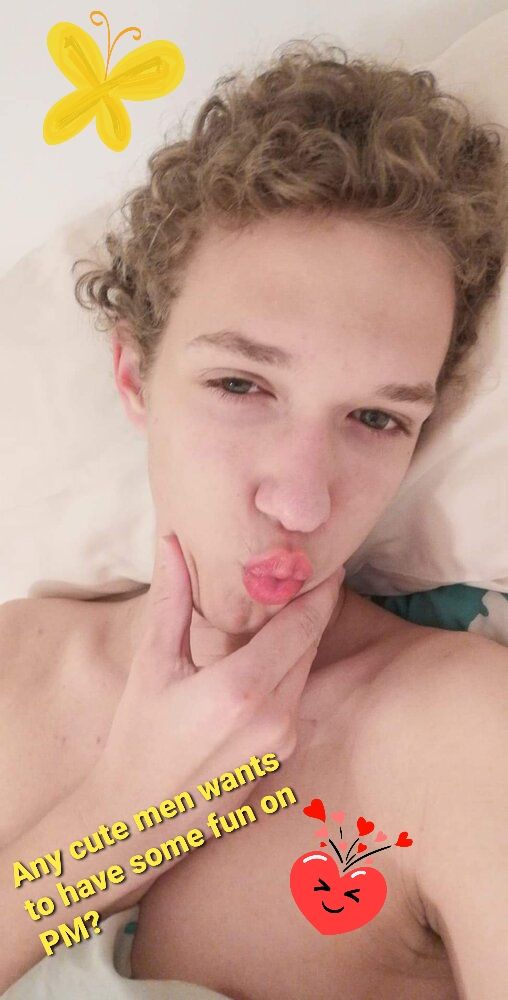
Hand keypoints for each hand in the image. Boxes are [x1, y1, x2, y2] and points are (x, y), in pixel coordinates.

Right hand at [88, 533, 343, 818]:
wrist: (137, 819)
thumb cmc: (138, 739)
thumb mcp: (152, 664)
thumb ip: (171, 600)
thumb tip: (173, 542)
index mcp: (243, 689)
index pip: (303, 624)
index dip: (321, 588)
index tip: (328, 559)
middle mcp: (275, 717)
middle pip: (311, 644)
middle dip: (312, 607)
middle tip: (305, 572)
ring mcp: (283, 741)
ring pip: (305, 671)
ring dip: (300, 639)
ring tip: (284, 607)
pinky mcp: (282, 757)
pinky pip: (295, 699)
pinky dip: (288, 671)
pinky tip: (267, 656)